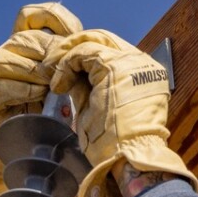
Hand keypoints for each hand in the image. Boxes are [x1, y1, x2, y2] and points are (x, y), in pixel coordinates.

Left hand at [47, 30, 197, 196]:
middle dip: (73, 49)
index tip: (64, 73)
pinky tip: (59, 83)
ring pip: (92, 41)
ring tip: (52, 74)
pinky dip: (66, 65)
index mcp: (145, 74)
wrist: (128, 158)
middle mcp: (142, 63)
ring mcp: (132, 62)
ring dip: (67, 56)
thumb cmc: (116, 145)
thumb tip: (71, 74)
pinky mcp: (116, 66)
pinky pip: (84, 52)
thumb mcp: (100, 108)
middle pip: (103, 38)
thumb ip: (89, 87)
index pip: (111, 50)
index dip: (84, 57)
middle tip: (52, 65)